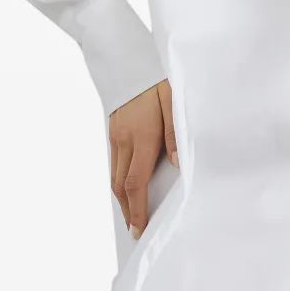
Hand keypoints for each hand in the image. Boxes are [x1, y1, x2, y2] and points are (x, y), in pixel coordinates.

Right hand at [108, 79, 178, 237]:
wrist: (126, 60)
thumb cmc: (155, 80)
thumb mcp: (173, 101)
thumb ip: (176, 133)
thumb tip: (177, 164)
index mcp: (141, 137)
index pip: (135, 183)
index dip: (137, 209)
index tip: (140, 228)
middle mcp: (124, 140)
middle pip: (120, 186)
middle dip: (128, 211)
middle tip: (135, 230)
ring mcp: (115, 136)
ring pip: (114, 176)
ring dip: (121, 199)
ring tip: (131, 215)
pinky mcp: (112, 131)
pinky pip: (114, 163)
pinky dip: (118, 182)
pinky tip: (126, 188)